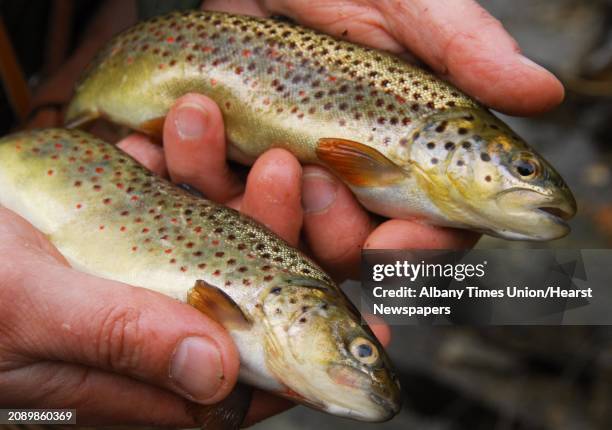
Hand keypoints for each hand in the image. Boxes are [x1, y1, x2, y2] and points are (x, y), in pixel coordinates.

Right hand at [0, 159, 388, 425]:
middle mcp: (160, 329)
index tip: (370, 323)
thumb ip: (124, 341)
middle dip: (267, 224)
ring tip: (198, 118)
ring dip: (209, 174)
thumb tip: (215, 372)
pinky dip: (164, 164)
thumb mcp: (34, 314)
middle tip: (279, 167)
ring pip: (207, 231)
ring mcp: (144, 276)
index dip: (312, 352)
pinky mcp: (124, 234)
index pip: (252, 374)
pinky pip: (162, 199)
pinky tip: (155, 135)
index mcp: (150, 375)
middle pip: (245, 288)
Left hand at [174, 0, 562, 278]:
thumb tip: (543, 92)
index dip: (422, 245)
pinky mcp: (223, 167)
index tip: (401, 240)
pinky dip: (193, 168)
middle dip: (335, 232)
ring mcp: (280, 180)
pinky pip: (206, 196)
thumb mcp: (400, 5)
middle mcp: (344, 179)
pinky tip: (182, 121)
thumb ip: (461, 48)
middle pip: (350, 249)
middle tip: (317, 175)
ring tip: (243, 135)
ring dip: (260, 199)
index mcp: (401, 154)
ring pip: (277, 233)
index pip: (430, 225)